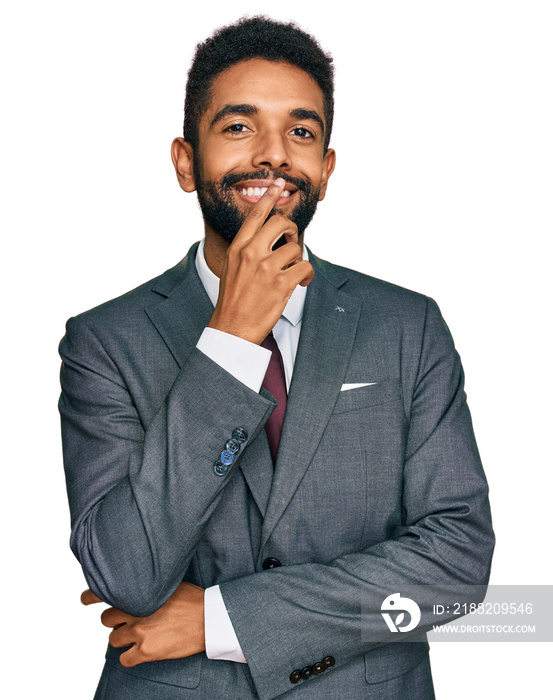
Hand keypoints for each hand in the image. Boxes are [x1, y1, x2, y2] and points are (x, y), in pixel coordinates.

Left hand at [81, 582, 204, 666]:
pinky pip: (125, 659)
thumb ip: (149, 586)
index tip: (84, 598)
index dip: (90, 595)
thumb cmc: (192, 599)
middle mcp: (135, 610)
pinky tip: (139, 652)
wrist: (209, 618)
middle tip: (126, 621)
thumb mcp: (169, 584)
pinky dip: (130, 657)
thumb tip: (139, 584)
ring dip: (122, 638)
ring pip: (114, 639)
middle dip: (115, 621)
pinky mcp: (146, 651)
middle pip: (107, 619)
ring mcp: (139, 632)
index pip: (104, 592)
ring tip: (136, 636)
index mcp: (139, 592)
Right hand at [208, 178, 314, 344]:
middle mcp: (251, 253)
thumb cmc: (233, 300)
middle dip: (290, 229)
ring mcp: (267, 268)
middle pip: (280, 223)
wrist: (231, 328)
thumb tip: (268, 238)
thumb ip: (247, 250)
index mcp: (238, 247)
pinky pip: (304, 267)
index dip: (269, 195)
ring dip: (298, 259)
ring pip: (295, 247)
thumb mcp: (233, 268)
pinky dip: (307, 274)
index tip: (278, 183)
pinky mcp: (281, 284)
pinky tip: (302, 282)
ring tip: (293, 272)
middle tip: (290, 241)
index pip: (256, 214)